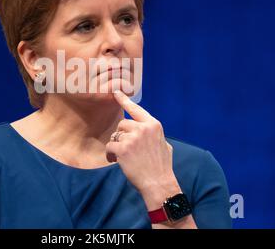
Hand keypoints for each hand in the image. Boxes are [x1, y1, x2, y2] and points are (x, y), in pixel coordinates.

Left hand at [106, 90, 180, 210]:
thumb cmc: (161, 166)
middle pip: (122, 124)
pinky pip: (109, 146)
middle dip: (122, 135)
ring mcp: (133, 138)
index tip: (116, 92)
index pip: (136, 109)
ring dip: (116, 146)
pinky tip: (116, 161)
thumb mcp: (164, 144)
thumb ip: (153, 134)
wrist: (159, 183)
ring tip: (123, 158)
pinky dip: (110, 155)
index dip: (124, 100)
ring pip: (115, 135)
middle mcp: (143, 128)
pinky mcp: (123, 148)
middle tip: (127, 149)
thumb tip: (147, 130)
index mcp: (154, 125)